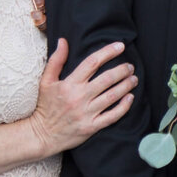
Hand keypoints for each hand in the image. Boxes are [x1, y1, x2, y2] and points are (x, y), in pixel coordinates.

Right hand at [27, 39, 135, 155]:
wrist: (42, 135)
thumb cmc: (45, 106)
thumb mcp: (46, 82)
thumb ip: (56, 60)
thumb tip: (63, 41)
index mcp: (69, 84)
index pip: (92, 62)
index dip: (108, 52)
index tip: (120, 46)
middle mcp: (79, 97)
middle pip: (107, 79)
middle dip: (122, 70)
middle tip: (130, 66)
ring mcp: (86, 113)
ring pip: (112, 96)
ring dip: (126, 85)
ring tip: (134, 78)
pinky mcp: (91, 127)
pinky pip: (112, 116)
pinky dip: (124, 106)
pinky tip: (130, 97)